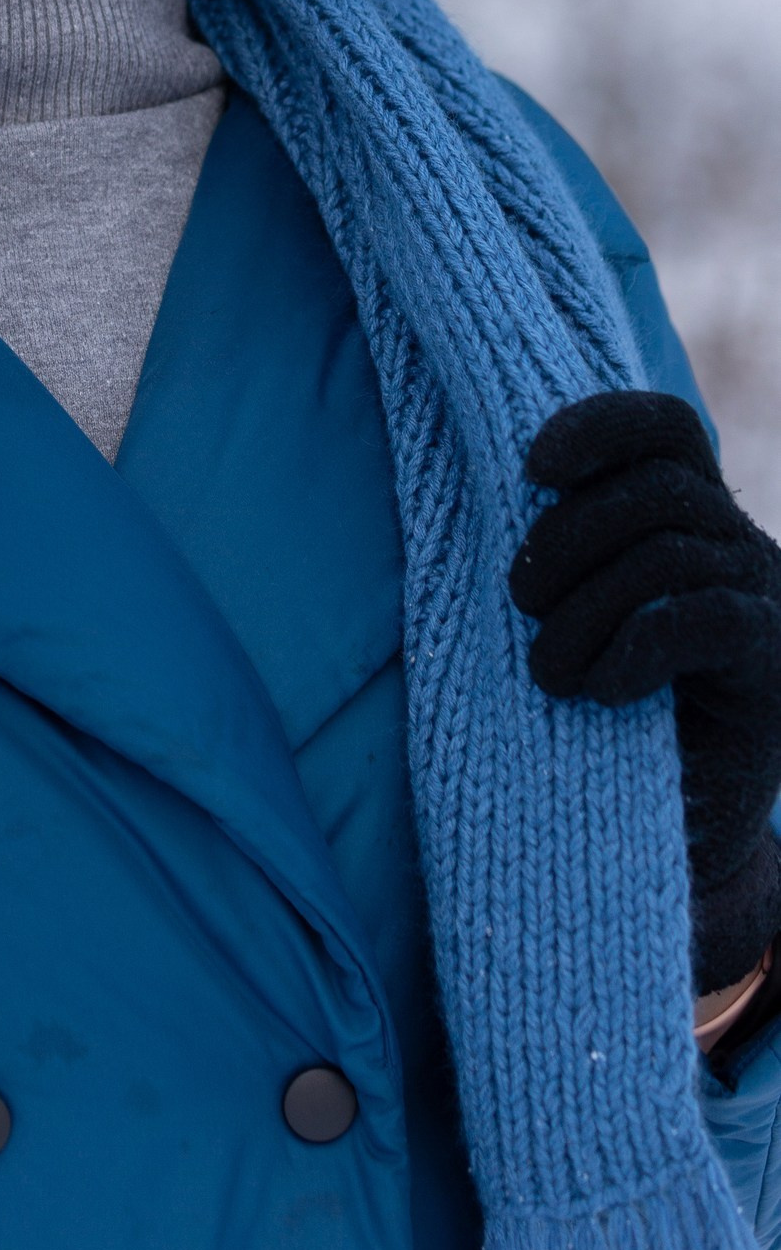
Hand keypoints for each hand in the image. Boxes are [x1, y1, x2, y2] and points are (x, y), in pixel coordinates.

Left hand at [510, 390, 780, 993]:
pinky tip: (601, 690)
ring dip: (586, 611)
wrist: (679, 824)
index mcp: (692, 513)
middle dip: (567, 538)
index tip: (529, 465)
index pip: (665, 429)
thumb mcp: (578, 612)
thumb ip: (565, 547)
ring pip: (669, 554)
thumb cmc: (606, 708)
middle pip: (656, 488)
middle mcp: (738, 543)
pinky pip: (706, 620)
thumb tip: (497, 481)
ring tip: (548, 671)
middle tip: (520, 604)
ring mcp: (766, 600)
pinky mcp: (774, 664)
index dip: (600, 425)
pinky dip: (637, 647)